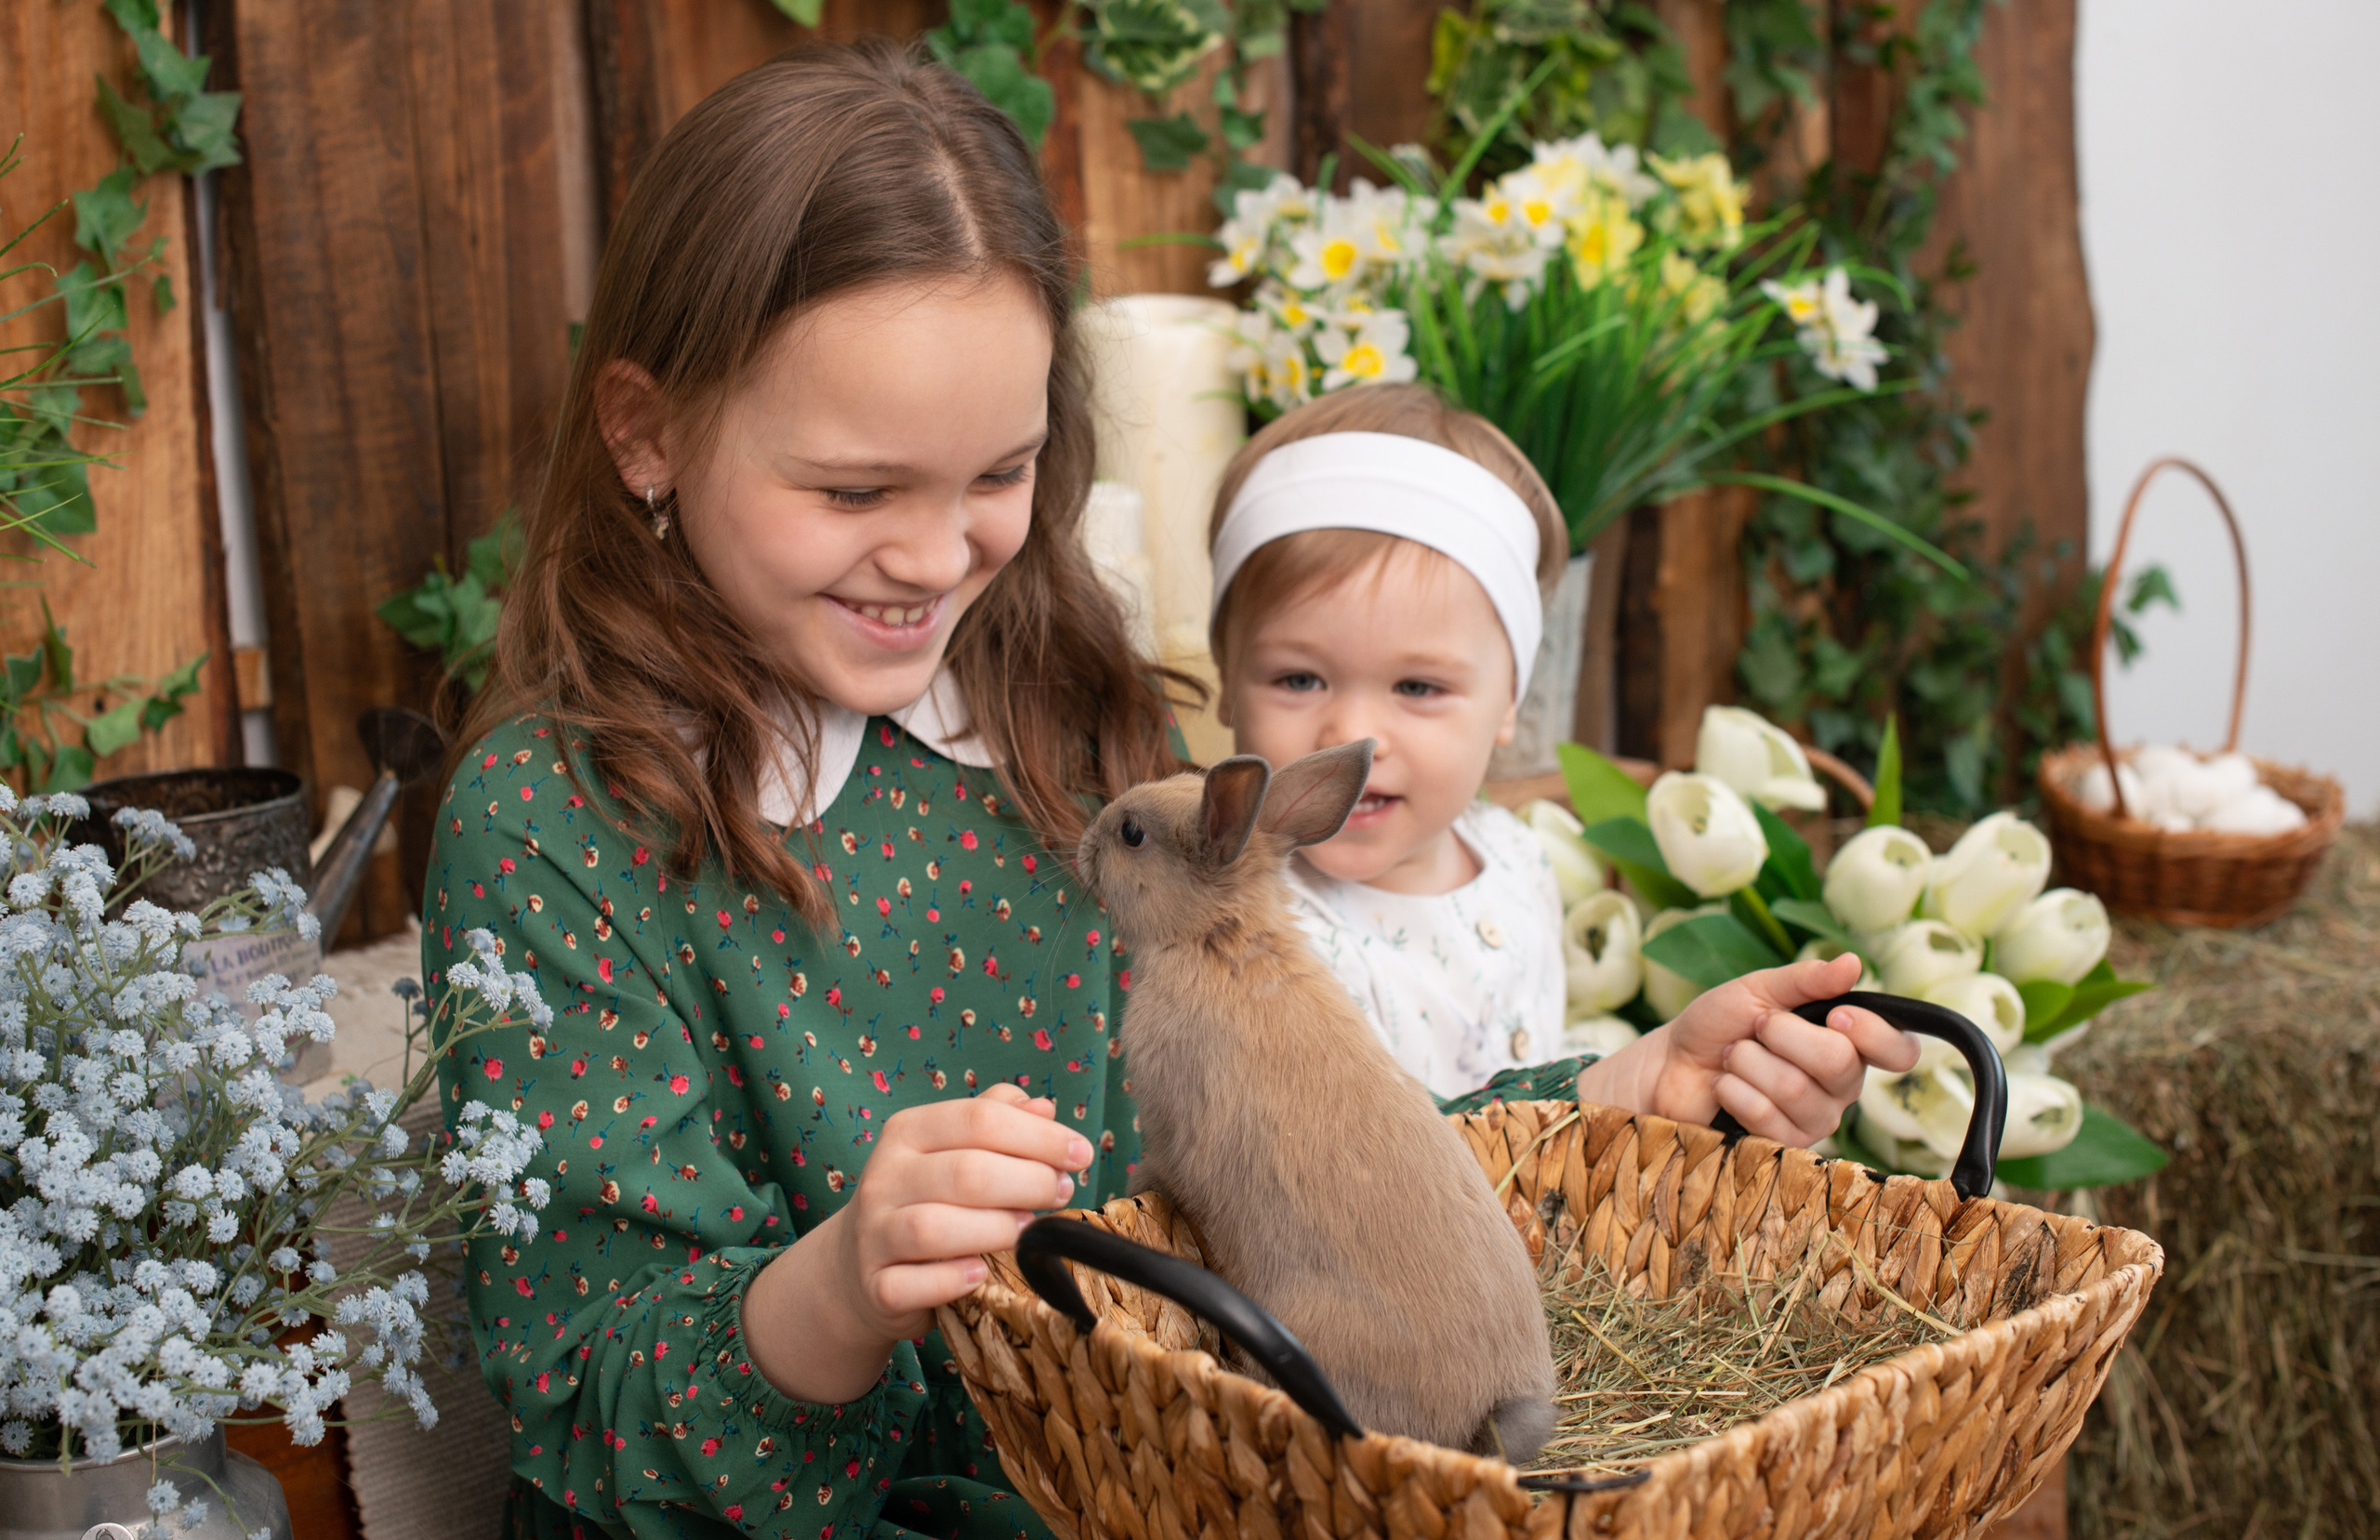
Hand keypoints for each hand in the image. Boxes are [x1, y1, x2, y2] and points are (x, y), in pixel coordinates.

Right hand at [741, 1082, 1090, 1401]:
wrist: (860, 1264)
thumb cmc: (927, 1198)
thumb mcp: (954, 1149)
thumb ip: (996, 1121)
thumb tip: (1043, 1107)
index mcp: (908, 1132)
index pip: (979, 1119)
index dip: (1038, 1136)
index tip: (1080, 1154)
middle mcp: (885, 1176)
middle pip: (966, 1172)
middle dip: (1028, 1182)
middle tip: (1062, 1193)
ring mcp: (874, 1233)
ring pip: (934, 1229)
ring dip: (994, 1230)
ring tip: (1029, 1232)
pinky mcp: (875, 1285)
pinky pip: (911, 1285)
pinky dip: (950, 1281)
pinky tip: (980, 1274)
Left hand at [1574, 952, 1918, 1145]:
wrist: (1670, 1063)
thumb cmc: (1718, 1024)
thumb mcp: (1757, 990)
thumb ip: (1805, 979)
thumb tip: (1853, 963)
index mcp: (1847, 1042)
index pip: (1899, 1051)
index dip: (1875, 1035)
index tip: (1835, 1016)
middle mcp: (1842, 1085)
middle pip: (1841, 1064)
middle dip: (1783, 1035)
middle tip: (1755, 1027)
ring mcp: (1816, 1118)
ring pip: (1797, 1089)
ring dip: (1750, 1062)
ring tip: (1734, 1056)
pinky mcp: (1784, 1145)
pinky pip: (1769, 1118)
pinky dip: (1735, 1090)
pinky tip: (1724, 1085)